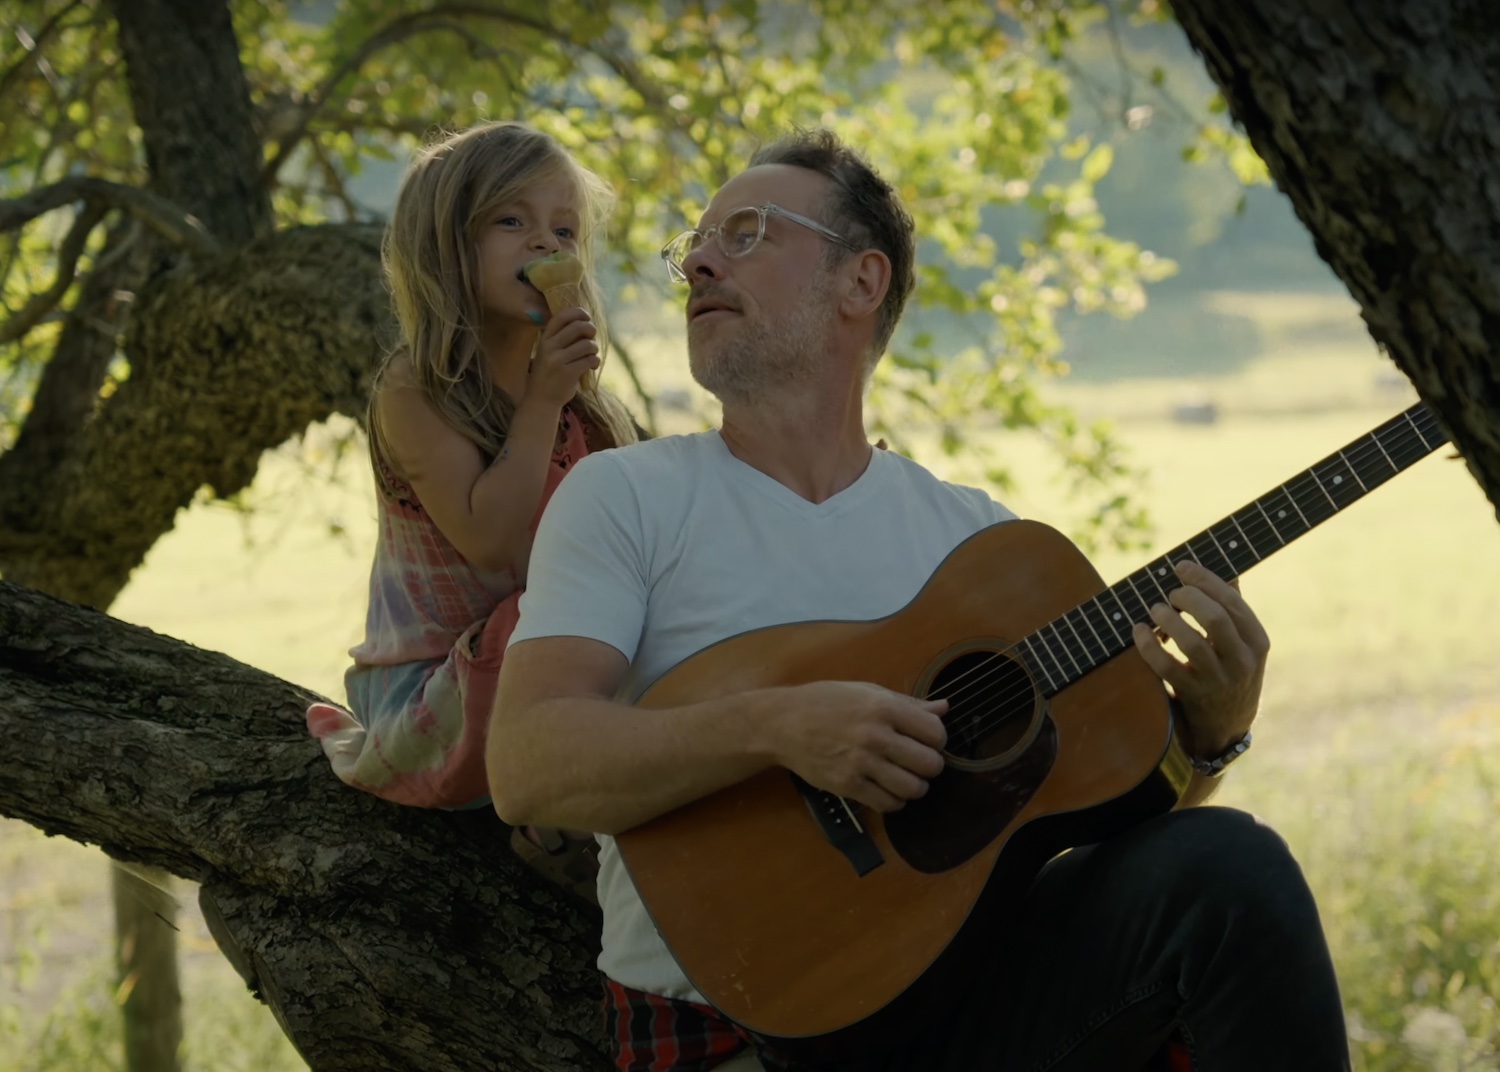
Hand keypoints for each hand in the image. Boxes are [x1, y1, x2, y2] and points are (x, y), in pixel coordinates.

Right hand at [529, 307, 599, 405]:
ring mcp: (558, 360)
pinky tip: (592, 366)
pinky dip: (595, 361)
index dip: (578, 313)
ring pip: (587, 344)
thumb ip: (562, 338)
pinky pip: (590, 360)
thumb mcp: (548, 352)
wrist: (541, 400)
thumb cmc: (549, 374)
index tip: (586, 318)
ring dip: (594, 349)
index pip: (562, 316)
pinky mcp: (568, 373)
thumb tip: (586, 322)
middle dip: (591, 330)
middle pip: (578, 327)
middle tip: (592, 338)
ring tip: (591, 356)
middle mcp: (549, 347)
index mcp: (544, 339)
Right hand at [771, 681, 947, 812]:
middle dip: (929, 766)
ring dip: (914, 787)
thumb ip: (908, 703)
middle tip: (917, 762)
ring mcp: (861, 763)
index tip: (927, 741)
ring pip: (913, 789)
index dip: (937, 740)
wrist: (783, 723)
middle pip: (930, 764)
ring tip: (904, 778)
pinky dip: (894, 801)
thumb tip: (944, 709)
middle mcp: (876, 735)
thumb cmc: (826, 702)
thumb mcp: (867, 691)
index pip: (936, 733)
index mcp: (884, 707)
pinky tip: (887, 790)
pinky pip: (888, 804)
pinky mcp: (847, 786)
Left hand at [1131, 560, 1268, 759]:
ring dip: (1168, 621)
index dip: (1205, 580)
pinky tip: (1138, 631)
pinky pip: (1167, 668)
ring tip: (1155, 610)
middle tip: (1170, 593)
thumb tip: (1223, 568)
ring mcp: (1218, 681)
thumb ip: (1233, 608)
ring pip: (1193, 644)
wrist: (1227, 723)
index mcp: (1257, 640)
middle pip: (1216, 619)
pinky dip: (1149, 646)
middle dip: (1188, 598)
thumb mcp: (1242, 642)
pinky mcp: (1194, 695)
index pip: (1233, 602)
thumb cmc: (1229, 668)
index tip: (1181, 567)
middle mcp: (1243, 661)